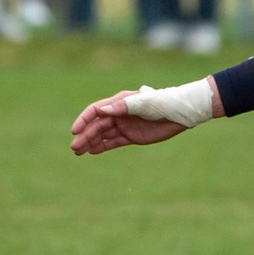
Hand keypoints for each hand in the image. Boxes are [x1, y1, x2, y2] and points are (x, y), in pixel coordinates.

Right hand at [70, 89, 188, 155]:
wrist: (179, 114)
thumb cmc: (161, 103)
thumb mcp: (142, 103)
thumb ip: (122, 107)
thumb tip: (101, 111)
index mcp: (119, 103)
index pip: (95, 111)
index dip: (84, 120)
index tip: (75, 130)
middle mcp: (118, 114)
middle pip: (96, 126)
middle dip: (84, 136)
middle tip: (74, 147)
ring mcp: (124, 126)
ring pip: (102, 135)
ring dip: (90, 142)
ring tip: (78, 152)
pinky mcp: (131, 137)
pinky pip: (113, 142)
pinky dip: (102, 147)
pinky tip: (92, 151)